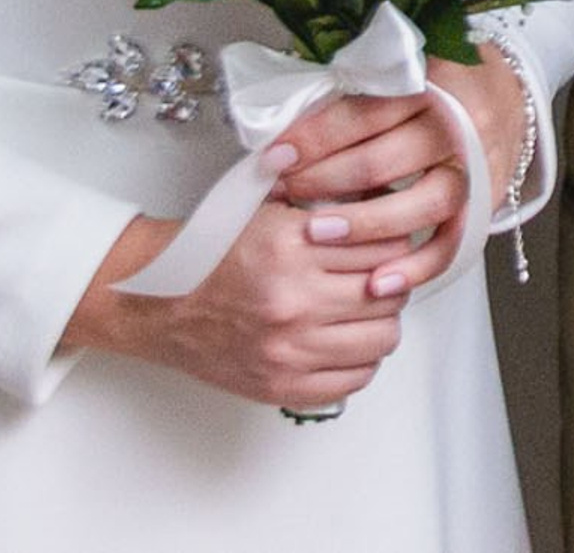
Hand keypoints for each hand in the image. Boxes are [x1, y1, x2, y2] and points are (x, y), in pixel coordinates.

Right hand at [64, 191, 413, 412]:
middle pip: (389, 293)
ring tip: (368, 311)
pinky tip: (350, 342)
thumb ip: (331, 208)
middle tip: (382, 278)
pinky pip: (353, 379)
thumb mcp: (274, 211)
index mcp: (292, 248)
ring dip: (383, 322)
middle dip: (393, 282)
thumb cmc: (216, 255)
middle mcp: (292, 300)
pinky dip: (362, 361)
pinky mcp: (278, 385)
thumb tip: (391, 204)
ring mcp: (286, 349)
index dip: (398, 243)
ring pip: (381, 338)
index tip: (394, 244)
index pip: (385, 245)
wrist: (159, 303)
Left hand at [273, 58, 524, 287]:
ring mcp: (477, 166)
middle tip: (286, 193)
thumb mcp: (398, 75)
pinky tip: (376, 283)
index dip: (318, 135)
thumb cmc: (436, 87)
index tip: (275, 158)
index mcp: (436, 80)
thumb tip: (282, 134)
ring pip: (426, 201)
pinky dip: (416, 266)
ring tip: (318, 233)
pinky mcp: (485, 202)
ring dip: (367, 223)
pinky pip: (453, 241)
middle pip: (390, 157)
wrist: (502, 96)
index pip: (369, 110)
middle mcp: (461, 122)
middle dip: (328, 179)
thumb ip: (349, 98)